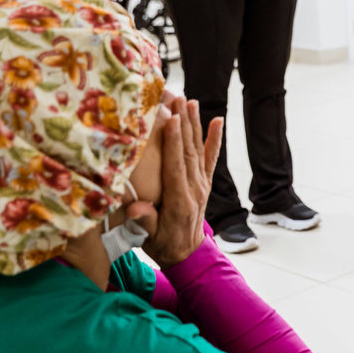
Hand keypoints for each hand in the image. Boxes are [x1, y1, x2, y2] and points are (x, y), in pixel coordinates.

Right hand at [131, 97, 223, 267]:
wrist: (187, 254)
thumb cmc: (162, 245)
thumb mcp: (149, 238)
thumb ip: (145, 221)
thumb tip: (136, 208)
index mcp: (179, 201)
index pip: (176, 166)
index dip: (173, 142)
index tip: (171, 119)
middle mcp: (194, 189)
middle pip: (188, 152)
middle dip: (183, 124)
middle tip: (178, 98)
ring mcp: (201, 184)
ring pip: (198, 150)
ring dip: (195, 124)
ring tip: (190, 101)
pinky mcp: (205, 183)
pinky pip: (211, 158)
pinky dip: (214, 139)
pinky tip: (217, 120)